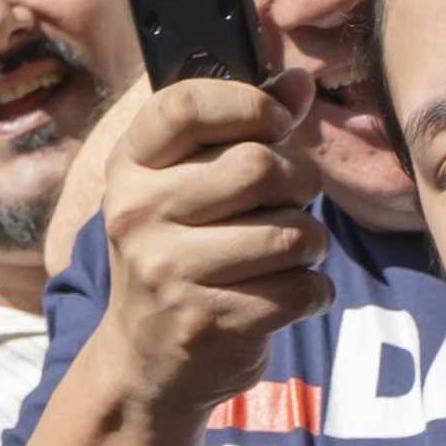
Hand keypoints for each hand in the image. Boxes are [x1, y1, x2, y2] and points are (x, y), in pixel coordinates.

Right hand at [78, 72, 329, 415]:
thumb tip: (298, 82)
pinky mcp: (209, 323)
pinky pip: (301, 289)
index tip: (275, 124)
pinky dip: (314, 292)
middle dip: (301, 180)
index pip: (185, 106)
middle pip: (257, 167)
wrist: (146, 363)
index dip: (248, 105)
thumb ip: (242, 130)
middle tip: (296, 199)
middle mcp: (139, 214)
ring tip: (292, 252)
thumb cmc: (181, 254)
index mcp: (130, 167)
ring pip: (291, 232)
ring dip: (311, 242)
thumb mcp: (189, 186)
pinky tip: (289, 294)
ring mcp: (169, 272)